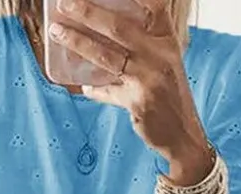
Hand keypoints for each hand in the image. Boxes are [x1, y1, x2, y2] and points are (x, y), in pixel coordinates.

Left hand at [49, 0, 211, 177]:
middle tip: (64, 4)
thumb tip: (102, 33)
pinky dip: (93, 88)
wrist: (183, 133)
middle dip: (88, 12)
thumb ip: (142, 45)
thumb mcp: (163, 62)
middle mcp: (159, 54)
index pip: (155, 4)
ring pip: (106, 56)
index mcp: (166, 39)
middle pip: (118, 26)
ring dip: (78, 43)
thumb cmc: (169, 95)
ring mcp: (148, 78)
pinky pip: (107, 91)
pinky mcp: (138, 101)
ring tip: (57, 33)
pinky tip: (83, 86)